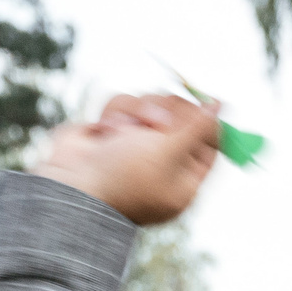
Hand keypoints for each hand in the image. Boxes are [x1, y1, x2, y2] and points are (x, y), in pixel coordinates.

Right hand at [36, 94, 220, 225]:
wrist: (68, 188)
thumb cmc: (123, 178)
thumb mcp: (170, 152)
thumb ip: (199, 127)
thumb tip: (223, 105)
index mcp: (185, 176)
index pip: (212, 140)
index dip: (207, 119)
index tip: (202, 106)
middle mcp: (163, 158)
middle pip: (184, 113)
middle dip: (167, 111)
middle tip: (156, 123)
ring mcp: (137, 142)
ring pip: (151, 101)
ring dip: (137, 112)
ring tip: (122, 133)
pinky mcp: (112, 128)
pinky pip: (123, 103)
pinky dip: (113, 115)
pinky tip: (102, 134)